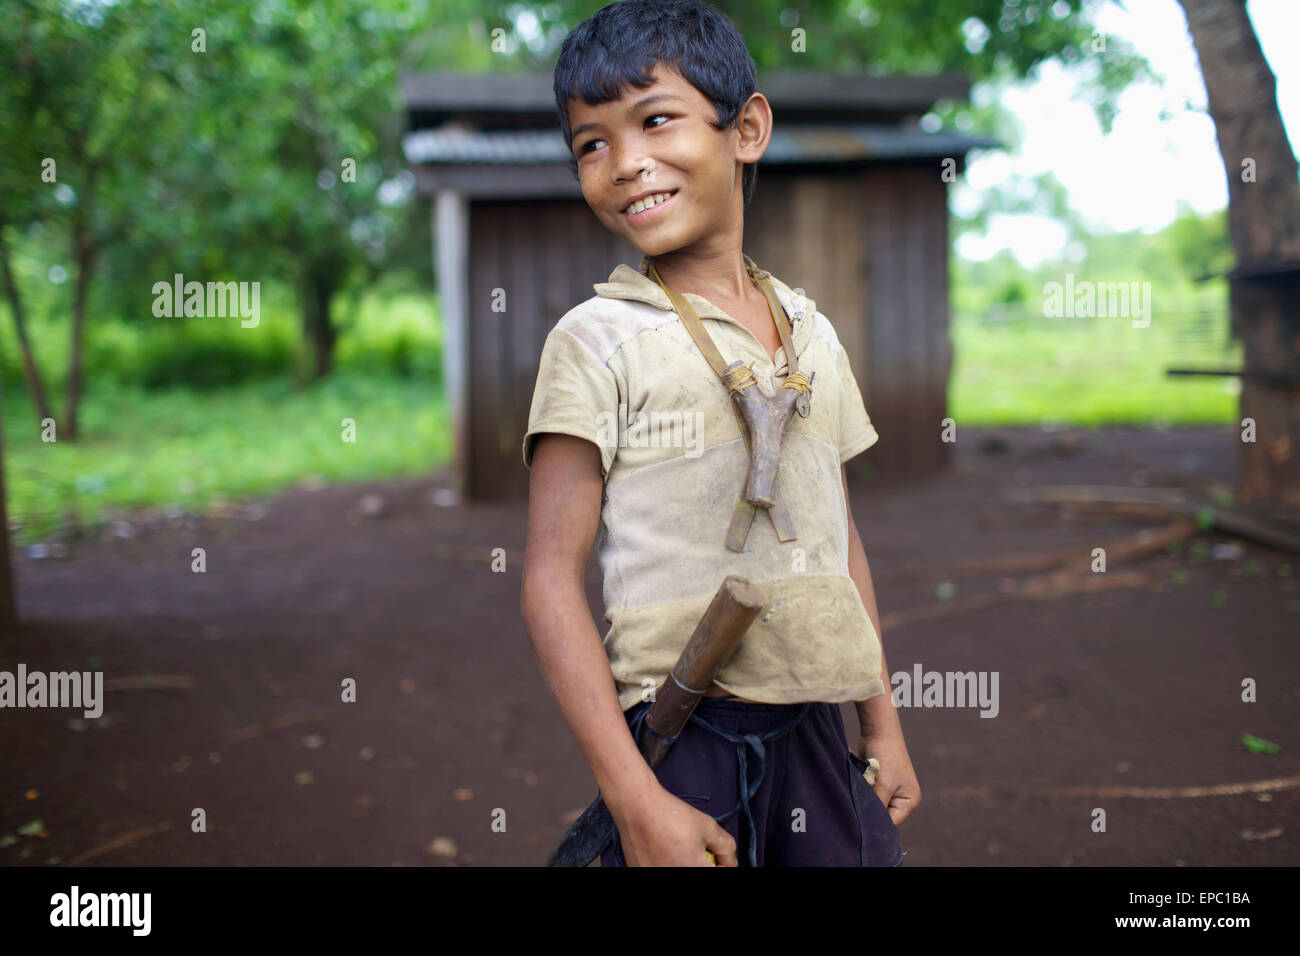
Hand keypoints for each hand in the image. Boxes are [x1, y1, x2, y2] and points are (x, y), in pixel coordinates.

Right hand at [609, 784, 737, 866]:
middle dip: (699, 863)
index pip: (716, 873)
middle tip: (693, 853)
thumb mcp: (708, 826)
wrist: (637, 807)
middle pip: (696, 871)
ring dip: (682, 863)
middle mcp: (673, 875)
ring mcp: (654, 875)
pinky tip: (662, 851)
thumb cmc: (670, 815)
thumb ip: (726, 848)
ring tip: (676, 850)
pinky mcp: (639, 873)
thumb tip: (730, 863)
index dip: (718, 865)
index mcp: (693, 869)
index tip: (716, 859)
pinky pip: (661, 869)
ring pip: (680, 870)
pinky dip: (665, 863)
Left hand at [857, 729, 920, 826]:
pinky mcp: (878, 782)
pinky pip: (868, 794)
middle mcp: (901, 798)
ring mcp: (890, 790)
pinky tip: (857, 782)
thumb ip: (877, 806)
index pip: (891, 823)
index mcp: (909, 801)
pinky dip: (861, 790)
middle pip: (882, 814)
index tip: (859, 824)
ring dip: (864, 799)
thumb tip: (867, 824)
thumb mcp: (883, 785)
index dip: (876, 824)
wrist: (878, 731)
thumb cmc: (886, 756)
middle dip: (869, 810)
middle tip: (855, 807)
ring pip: (872, 804)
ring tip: (859, 789)